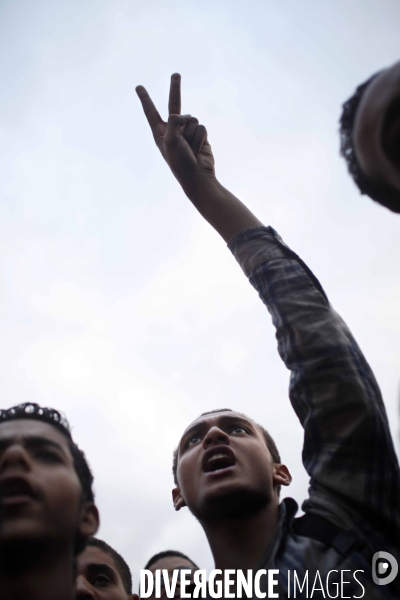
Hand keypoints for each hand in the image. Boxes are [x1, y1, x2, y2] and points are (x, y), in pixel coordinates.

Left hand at [136, 74, 215, 193]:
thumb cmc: (180, 162)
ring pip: (192, 119)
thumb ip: (174, 121)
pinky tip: (198, 148)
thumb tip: (186, 116)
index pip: (151, 112)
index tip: (138, 87)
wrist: (197, 176)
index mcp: (160, 133)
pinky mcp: (200, 135)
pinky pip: (201, 127)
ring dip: (192, 133)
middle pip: (174, 104)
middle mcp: (173, 130)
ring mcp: (187, 132)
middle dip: (175, 88)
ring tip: (190, 148)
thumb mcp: (170, 140)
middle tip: (175, 74)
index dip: (145, 99)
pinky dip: (200, 137)